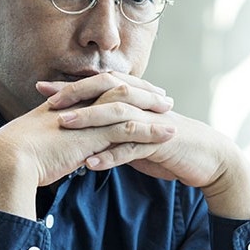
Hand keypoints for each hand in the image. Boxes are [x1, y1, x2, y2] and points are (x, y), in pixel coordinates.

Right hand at [0, 73, 174, 218]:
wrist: (7, 161)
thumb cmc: (19, 159)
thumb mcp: (44, 146)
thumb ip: (61, 143)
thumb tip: (73, 152)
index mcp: (66, 104)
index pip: (99, 88)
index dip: (120, 88)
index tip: (137, 92)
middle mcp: (78, 104)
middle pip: (118, 88)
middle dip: (143, 91)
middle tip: (163, 96)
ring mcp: (86, 118)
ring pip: (128, 105)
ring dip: (152, 108)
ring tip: (172, 111)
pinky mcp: (92, 135)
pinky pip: (129, 129)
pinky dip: (151, 131)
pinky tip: (168, 135)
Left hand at [38, 78, 249, 220]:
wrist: (207, 158)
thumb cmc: (167, 145)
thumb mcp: (137, 134)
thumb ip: (112, 129)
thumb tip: (82, 130)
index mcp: (136, 100)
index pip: (100, 85)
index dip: (72, 86)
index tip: (42, 89)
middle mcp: (143, 105)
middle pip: (107, 90)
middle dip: (77, 94)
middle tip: (50, 102)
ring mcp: (153, 123)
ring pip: (118, 116)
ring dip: (89, 121)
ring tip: (63, 126)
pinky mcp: (162, 143)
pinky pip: (133, 148)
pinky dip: (111, 156)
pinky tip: (91, 164)